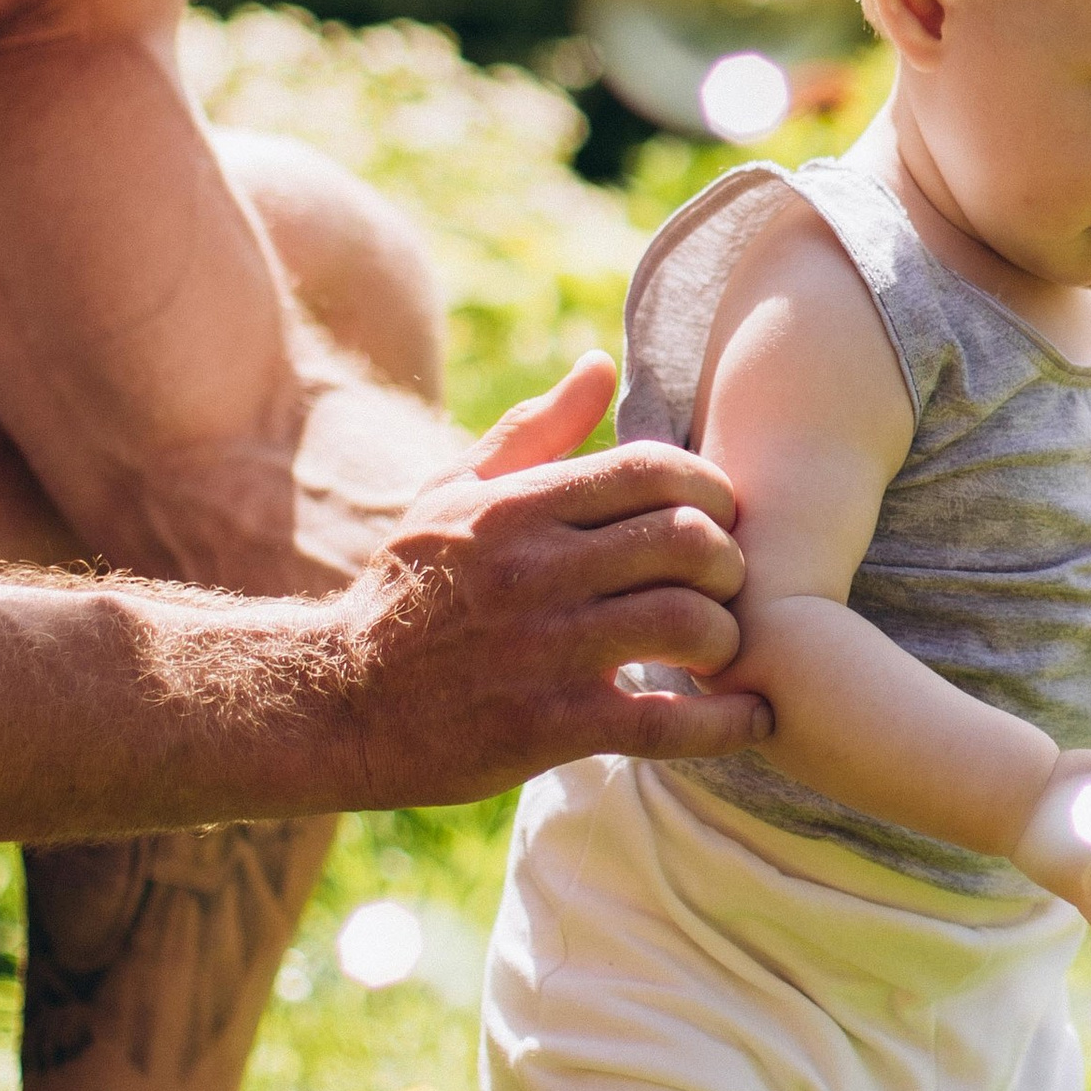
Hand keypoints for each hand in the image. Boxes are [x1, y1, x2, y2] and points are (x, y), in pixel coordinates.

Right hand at [330, 353, 770, 803]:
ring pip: (687, 624)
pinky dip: (725, 722)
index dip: (713, 491)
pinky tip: (750, 718)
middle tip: (725, 586)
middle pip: (687, 541)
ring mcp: (545, 649)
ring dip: (726, 638)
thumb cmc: (411, 587)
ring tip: (719, 649)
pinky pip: (665, 723)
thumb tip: (602, 363)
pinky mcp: (548, 727)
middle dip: (730, 563)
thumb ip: (537, 430)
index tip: (718, 520)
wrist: (339, 698)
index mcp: (520, 506)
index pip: (655, 470)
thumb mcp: (454, 492)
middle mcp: (536, 569)